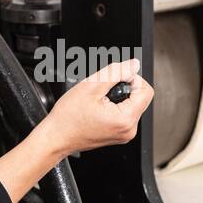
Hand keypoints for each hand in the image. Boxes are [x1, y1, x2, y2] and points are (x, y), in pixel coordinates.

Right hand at [0, 59, 153, 202]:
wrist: (56, 137)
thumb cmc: (68, 117)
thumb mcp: (91, 86)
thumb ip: (116, 72)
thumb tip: (133, 65)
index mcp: (125, 119)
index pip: (145, 90)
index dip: (132, 79)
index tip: (115, 79)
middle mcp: (129, 130)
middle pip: (140, 98)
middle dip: (124, 88)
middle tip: (103, 90)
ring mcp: (124, 134)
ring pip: (132, 105)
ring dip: (118, 97)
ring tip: (98, 100)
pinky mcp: (119, 135)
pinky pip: (125, 114)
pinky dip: (115, 106)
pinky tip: (99, 108)